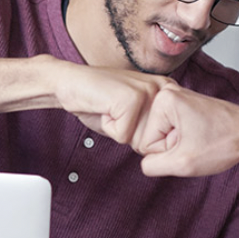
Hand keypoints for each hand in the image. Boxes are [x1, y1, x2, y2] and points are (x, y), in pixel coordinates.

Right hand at [51, 63, 171, 146]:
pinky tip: (104, 108)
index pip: (167, 138)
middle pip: (153, 141)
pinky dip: (109, 128)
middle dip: (130, 134)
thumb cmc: (100, 102)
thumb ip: (153, 130)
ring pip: (140, 140)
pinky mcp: (132, 98)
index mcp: (167, 91)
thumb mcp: (135, 117)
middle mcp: (162, 88)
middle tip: (117, 112)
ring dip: (120, 131)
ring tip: (111, 110)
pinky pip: (123, 136)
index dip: (142, 136)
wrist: (70, 83)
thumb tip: (167, 154)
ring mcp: (148, 91)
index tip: (129, 116)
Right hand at [136, 84, 238, 176]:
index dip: (168, 152)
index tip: (191, 143)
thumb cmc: (225, 143)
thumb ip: (152, 165)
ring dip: (181, 144)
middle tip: (197, 142)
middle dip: (174, 147)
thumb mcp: (182, 163)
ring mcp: (177, 97)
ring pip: (163, 135)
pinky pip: (173, 130)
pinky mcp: (185, 104)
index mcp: (163, 100)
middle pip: (152, 137)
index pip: (145, 143)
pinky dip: (187, 139)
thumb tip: (145, 161)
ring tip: (201, 138)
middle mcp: (168, 93)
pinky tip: (202, 136)